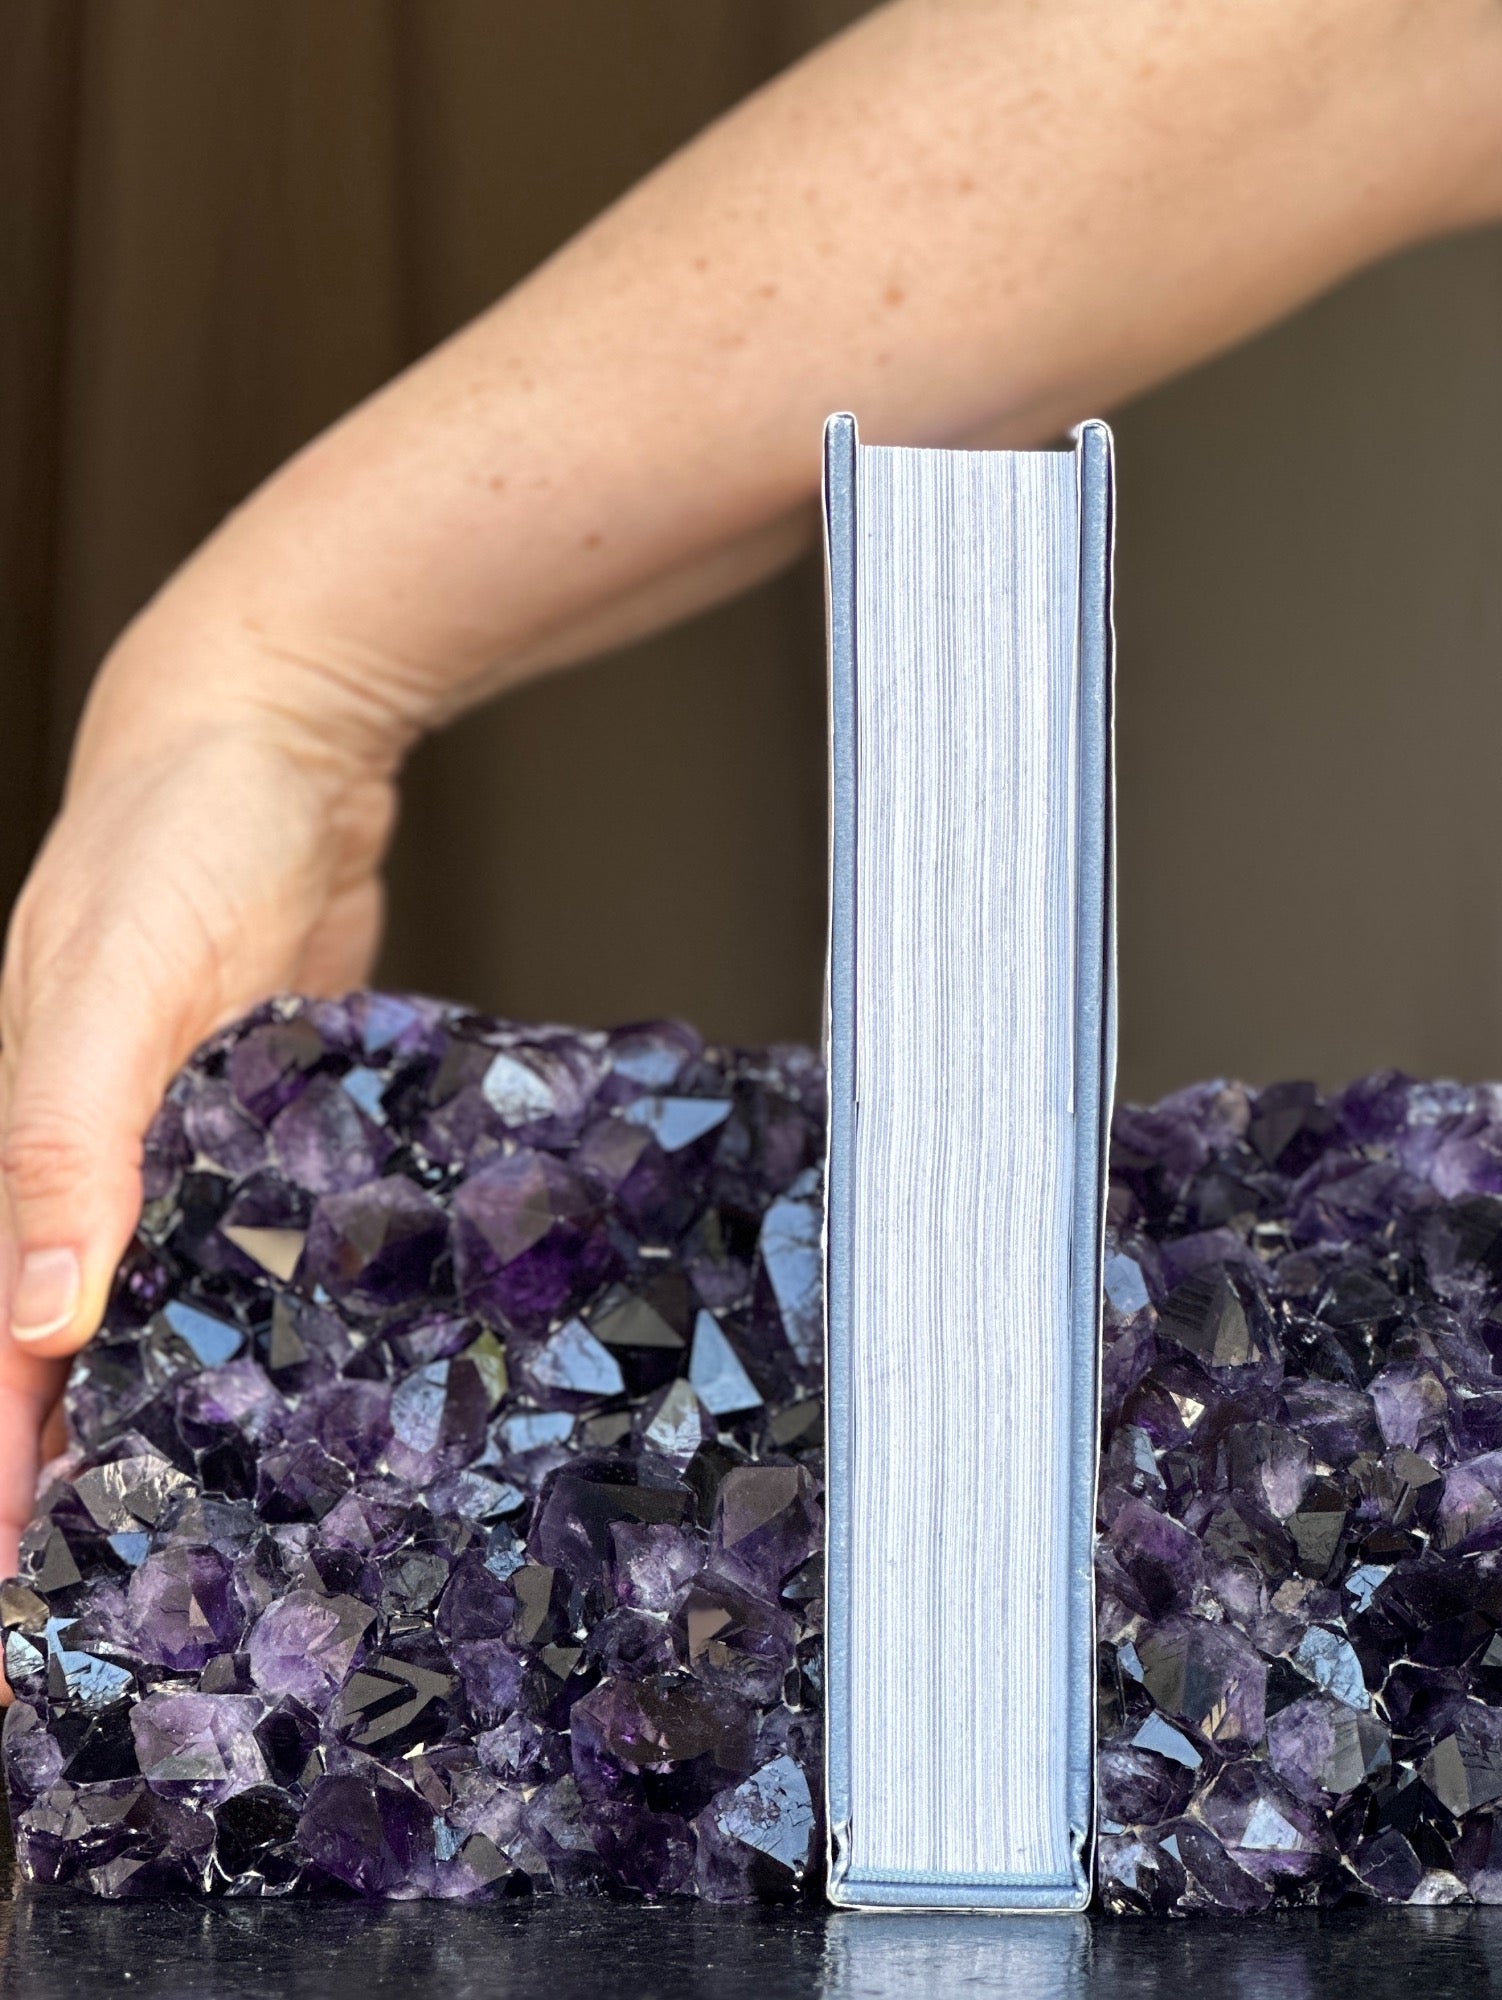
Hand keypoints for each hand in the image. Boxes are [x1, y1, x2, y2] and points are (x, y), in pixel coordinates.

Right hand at [0, 616, 398, 1590]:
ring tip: (211, 1530)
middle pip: (65, 1350)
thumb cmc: (175, 840)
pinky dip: (264, 1319)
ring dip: (170, 1412)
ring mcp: (188, 1150)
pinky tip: (310, 1380)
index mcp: (30, 1154)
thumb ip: (65, 1144)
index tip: (9, 1601)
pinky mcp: (275, 1127)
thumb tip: (35, 1320)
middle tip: (113, 1602)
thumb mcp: (113, 988)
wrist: (280, 746)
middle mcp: (100, 1170)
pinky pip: (258, 1247)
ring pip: (165, 1312)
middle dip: (77, 1471)